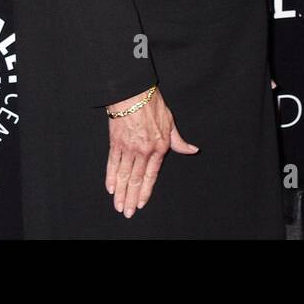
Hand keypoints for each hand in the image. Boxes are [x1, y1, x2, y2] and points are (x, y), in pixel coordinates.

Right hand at [104, 87, 198, 217]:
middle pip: (135, 179)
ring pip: (123, 175)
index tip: (141, 204)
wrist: (134, 92)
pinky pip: (112, 163)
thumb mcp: (170, 122)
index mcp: (159, 147)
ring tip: (118, 205)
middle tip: (127, 212)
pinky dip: (110, 176)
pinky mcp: (116, 142)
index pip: (151, 175)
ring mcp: (129, 147)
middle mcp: (143, 150)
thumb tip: (193, 150)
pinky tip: (109, 187)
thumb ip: (179, 141)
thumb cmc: (153, 104)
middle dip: (131, 198)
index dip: (145, 191)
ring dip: (120, 192)